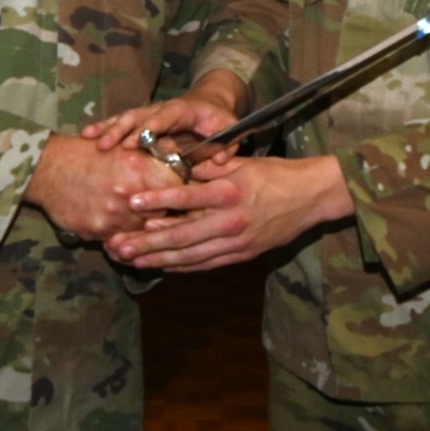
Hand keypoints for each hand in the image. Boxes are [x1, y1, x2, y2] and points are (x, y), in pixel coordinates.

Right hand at [22, 135, 184, 242]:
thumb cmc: (88, 153)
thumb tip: (184, 157)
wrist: (47, 169)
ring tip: (138, 220)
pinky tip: (117, 225)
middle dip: (165, 214)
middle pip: (163, 216)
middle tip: (165, 212)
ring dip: (142, 227)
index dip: (182, 194)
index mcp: (141, 170)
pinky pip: (118, 240)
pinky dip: (121, 235)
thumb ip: (158, 152)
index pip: (179, 191)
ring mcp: (113, 218)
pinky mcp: (97, 233)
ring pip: (142, 232)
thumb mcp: (125, 145)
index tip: (183, 196)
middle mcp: (129, 197)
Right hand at [82, 70, 248, 156]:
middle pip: (138, 116)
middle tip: (105, 146)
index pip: (163, 118)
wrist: (209, 102)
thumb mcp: (228, 127)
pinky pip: (120, 121)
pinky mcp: (141, 118)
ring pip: (125, 118)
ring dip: (107, 128)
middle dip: (121, 130)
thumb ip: (227, 143)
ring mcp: (149, 113)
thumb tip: (219, 160)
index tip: (134, 142)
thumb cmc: (217, 117)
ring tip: (89, 138)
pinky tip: (87, 135)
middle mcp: (161, 109)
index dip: (148, 129)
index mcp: (181, 110)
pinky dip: (103, 127)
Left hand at [103, 154, 353, 272]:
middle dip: (147, 243)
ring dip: (159, 260)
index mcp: (228, 192)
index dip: (157, 201)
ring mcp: (236, 242)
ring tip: (132, 261)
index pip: (186, 197)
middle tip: (119, 247)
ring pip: (190, 256)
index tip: (131, 204)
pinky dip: (182, 266)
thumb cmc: (275, 174)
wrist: (311, 198)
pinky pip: (206, 264)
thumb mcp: (240, 164)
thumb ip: (207, 168)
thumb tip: (176, 165)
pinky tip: (162, 266)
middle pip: (181, 235)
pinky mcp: (242, 255)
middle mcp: (230, 220)